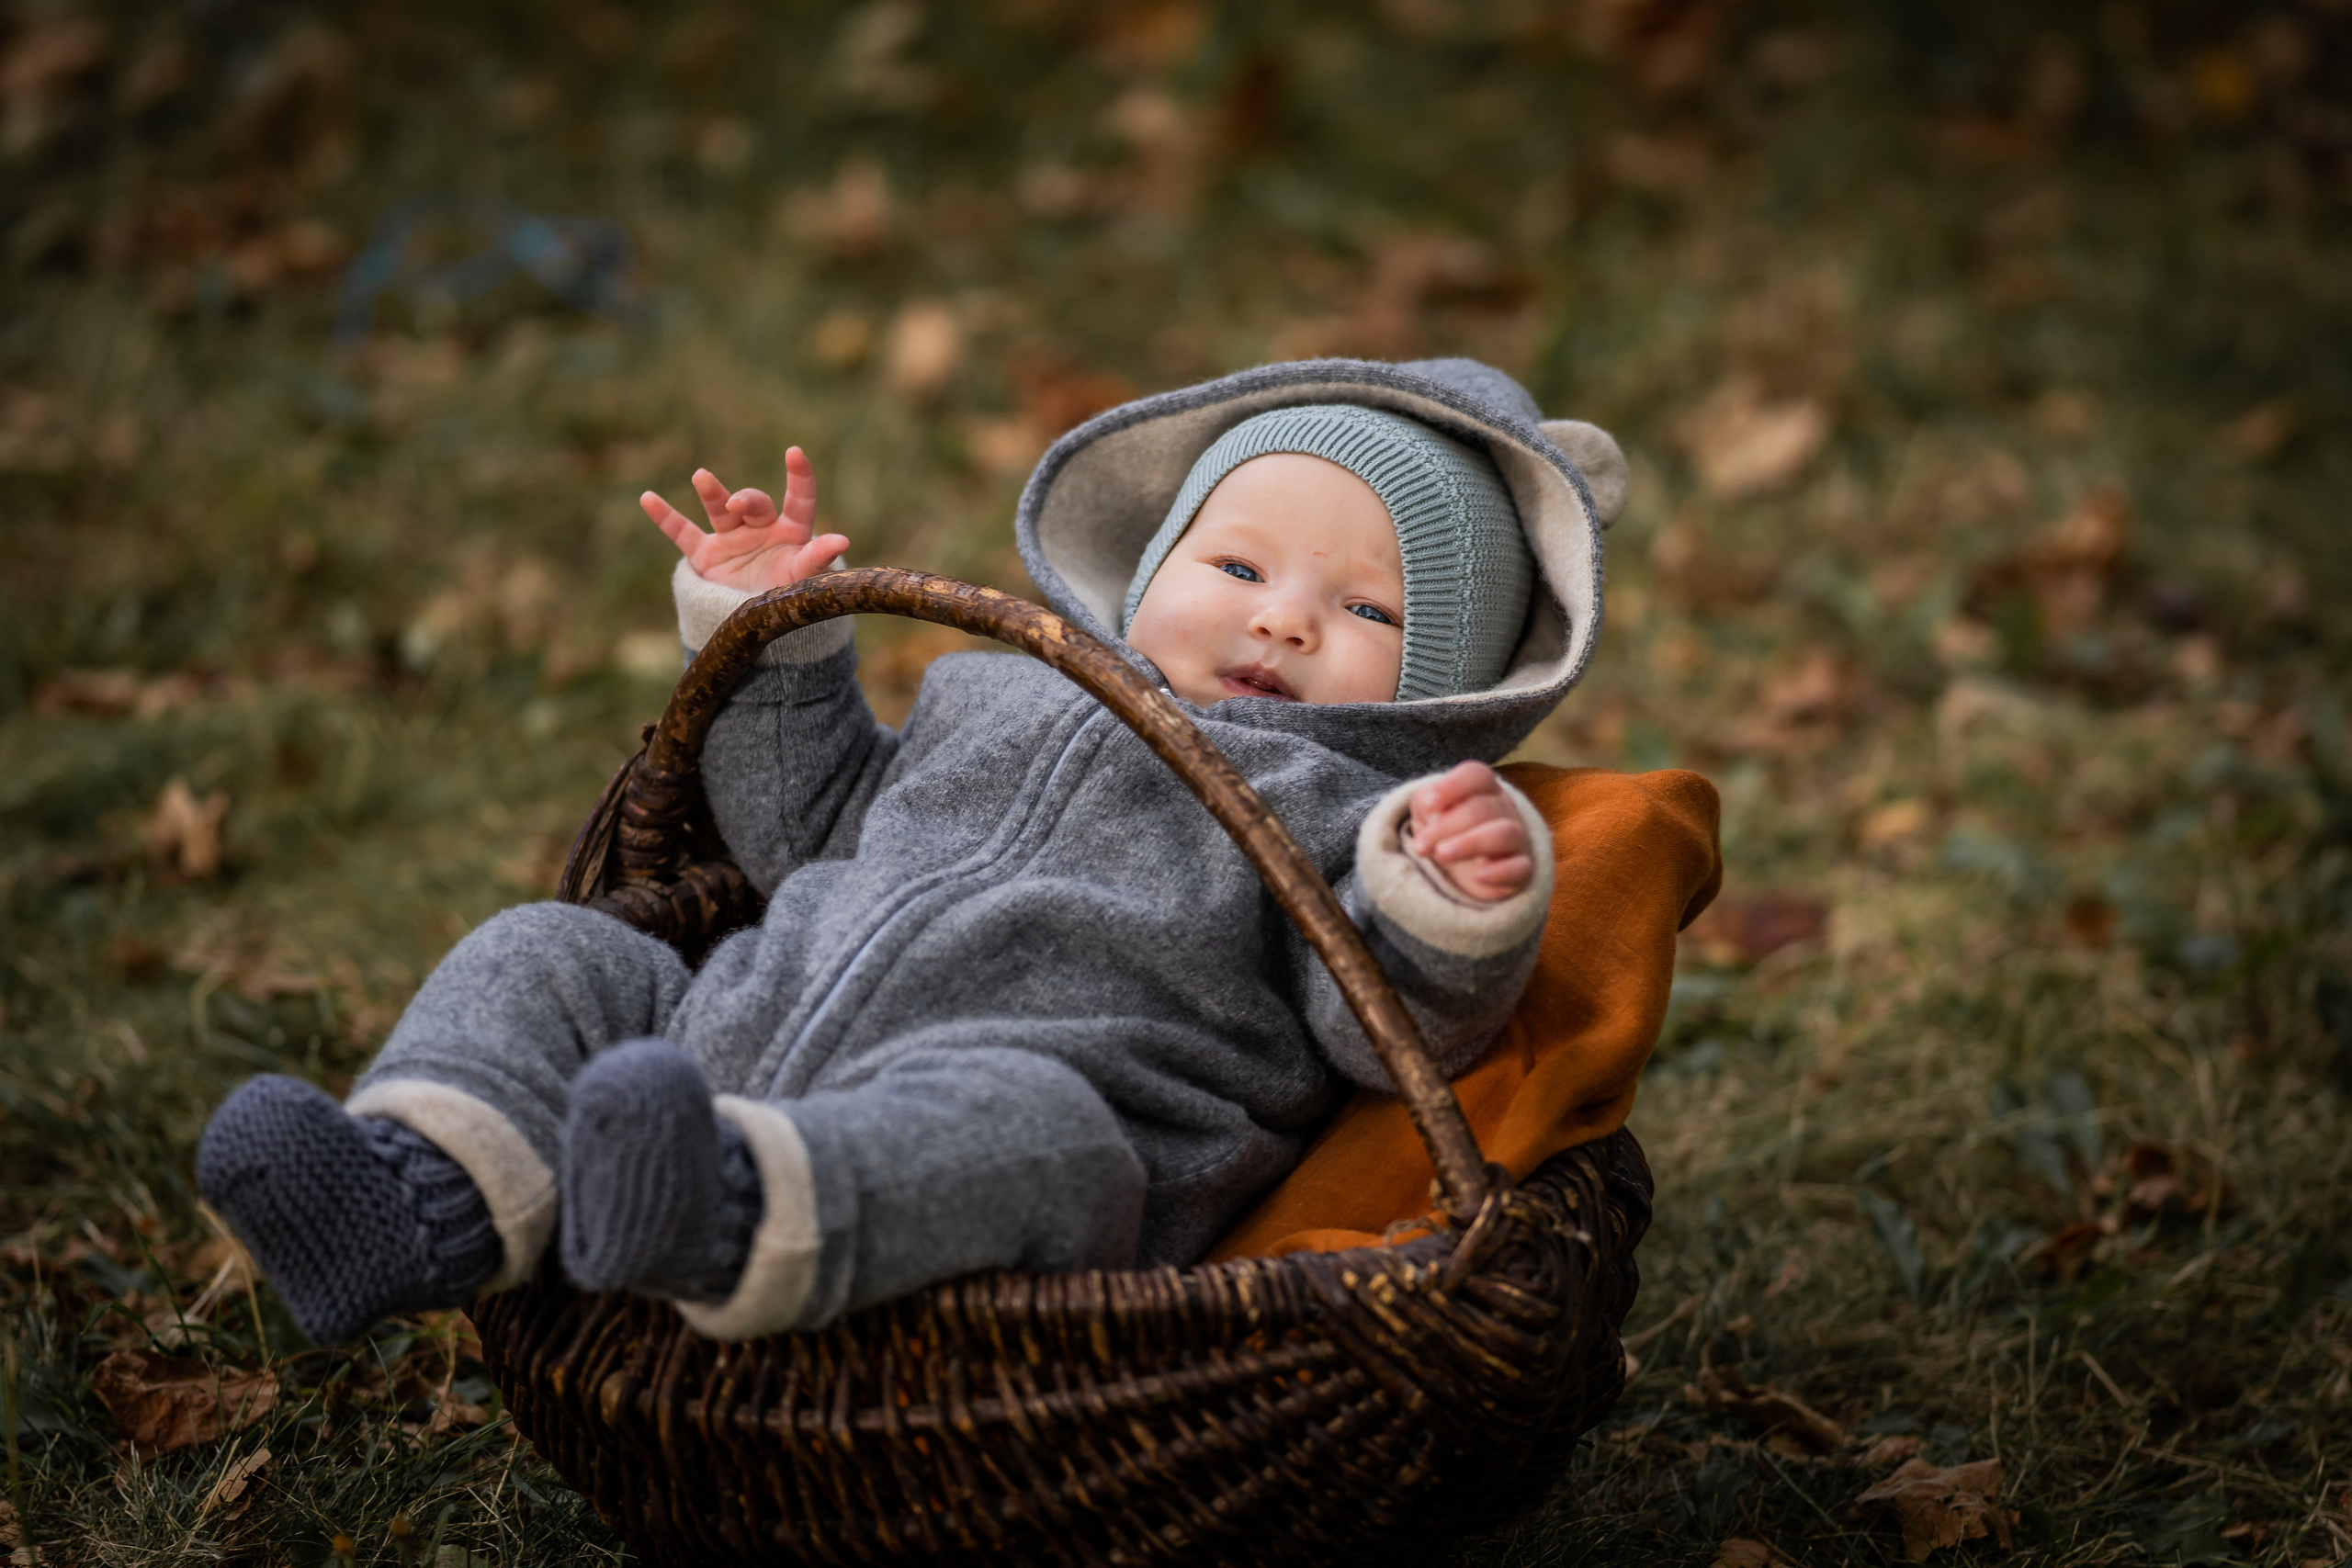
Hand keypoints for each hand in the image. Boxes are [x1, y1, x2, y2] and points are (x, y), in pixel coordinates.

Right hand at [641, 447, 849, 592]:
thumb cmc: (787, 600)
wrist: (756, 630)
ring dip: (712, 492)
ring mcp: (731, 540)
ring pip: (719, 509)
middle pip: (755, 503)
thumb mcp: (803, 579)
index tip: (794, 453)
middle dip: (746, 500)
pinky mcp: (705, 556)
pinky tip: (647, 498)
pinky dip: (665, 517)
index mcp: (792, 533)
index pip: (799, 499)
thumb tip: (841, 540)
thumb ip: (817, 559)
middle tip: (737, 505)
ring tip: (702, 478)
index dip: (799, 477)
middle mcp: (761, 529)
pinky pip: (682, 533)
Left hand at [1407, 761, 1533, 902]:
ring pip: (1504, 833)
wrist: (1463, 872)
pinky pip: (1521, 868)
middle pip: (1483, 808)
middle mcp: (1505, 809)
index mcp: (1483, 789)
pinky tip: (1478, 876)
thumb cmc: (1447, 832)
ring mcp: (1517, 839)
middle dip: (1447, 825)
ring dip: (1469, 843)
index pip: (1476, 776)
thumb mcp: (1428, 812)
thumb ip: (1426, 800)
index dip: (1453, 786)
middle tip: (1421, 845)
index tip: (1429, 805)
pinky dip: (1500, 872)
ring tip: (1441, 855)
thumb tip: (1430, 802)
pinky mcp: (1522, 869)